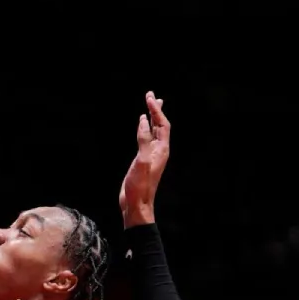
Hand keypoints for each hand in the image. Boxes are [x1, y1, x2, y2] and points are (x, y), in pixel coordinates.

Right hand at [119, 91, 170, 226]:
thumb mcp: (142, 161)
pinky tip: (141, 125)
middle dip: (155, 110)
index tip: (149, 98)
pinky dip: (144, 128)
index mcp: (162, 150)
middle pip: (160, 125)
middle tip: (150, 95)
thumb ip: (143, 140)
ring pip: (154, 131)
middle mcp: (159, 150)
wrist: (136, 204)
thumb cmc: (140, 186)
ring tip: (149, 104)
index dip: (156, 111)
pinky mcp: (142, 160)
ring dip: (151, 117)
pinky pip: (145, 139)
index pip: (162, 125)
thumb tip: (144, 121)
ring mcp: (151, 155)